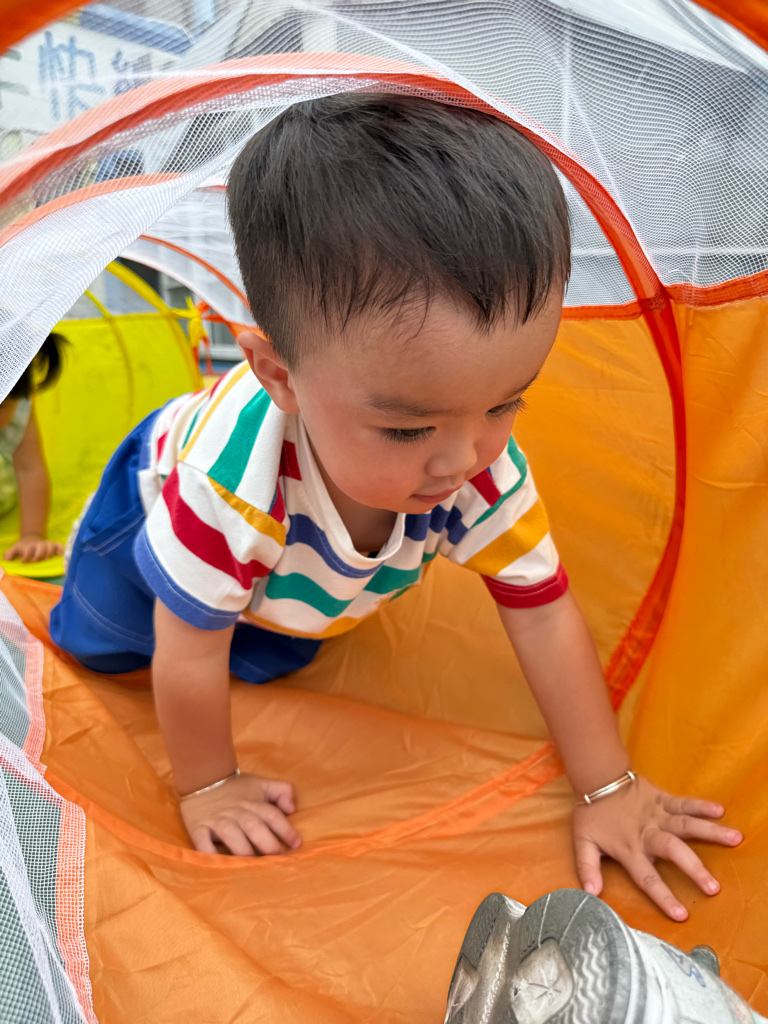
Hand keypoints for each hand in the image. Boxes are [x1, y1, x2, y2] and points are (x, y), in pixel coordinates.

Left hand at [3, 535, 63, 562]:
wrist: (31, 539)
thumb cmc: (23, 547)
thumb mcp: (15, 548)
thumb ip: (9, 553)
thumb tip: (6, 560)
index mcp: (29, 546)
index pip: (28, 550)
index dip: (26, 556)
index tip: (23, 561)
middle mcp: (39, 545)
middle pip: (41, 547)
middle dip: (38, 554)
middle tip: (35, 560)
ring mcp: (46, 545)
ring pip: (50, 546)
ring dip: (49, 552)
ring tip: (46, 558)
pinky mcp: (53, 545)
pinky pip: (59, 546)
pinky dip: (60, 549)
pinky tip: (59, 554)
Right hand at [179, 771, 301, 855]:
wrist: (202, 779)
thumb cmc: (236, 789)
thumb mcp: (262, 784)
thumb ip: (282, 791)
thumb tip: (292, 809)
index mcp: (253, 802)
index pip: (272, 815)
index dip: (285, 829)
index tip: (296, 844)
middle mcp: (236, 811)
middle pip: (254, 826)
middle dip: (267, 843)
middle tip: (278, 858)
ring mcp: (216, 820)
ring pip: (231, 834)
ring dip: (243, 850)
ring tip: (253, 865)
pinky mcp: (198, 827)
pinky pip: (202, 841)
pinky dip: (209, 853)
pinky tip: (219, 864)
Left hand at [573, 775, 742, 919]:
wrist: (597, 777)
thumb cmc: (593, 812)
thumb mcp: (583, 842)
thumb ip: (587, 868)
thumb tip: (590, 894)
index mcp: (629, 848)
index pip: (647, 877)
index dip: (663, 896)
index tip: (682, 915)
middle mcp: (647, 833)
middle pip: (673, 851)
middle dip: (693, 868)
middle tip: (713, 887)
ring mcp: (657, 814)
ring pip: (686, 825)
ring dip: (710, 832)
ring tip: (734, 840)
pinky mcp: (663, 799)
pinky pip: (684, 802)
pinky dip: (701, 805)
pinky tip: (720, 810)